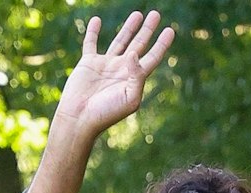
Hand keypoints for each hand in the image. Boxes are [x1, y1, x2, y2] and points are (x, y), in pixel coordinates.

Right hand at [54, 12, 175, 144]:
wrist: (80, 119)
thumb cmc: (106, 114)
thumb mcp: (129, 99)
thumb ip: (137, 76)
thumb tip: (133, 53)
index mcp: (133, 79)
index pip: (151, 58)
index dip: (161, 44)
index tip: (170, 30)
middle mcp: (121, 70)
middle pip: (138, 45)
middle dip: (148, 30)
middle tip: (156, 15)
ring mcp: (105, 65)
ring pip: (120, 41)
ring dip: (129, 27)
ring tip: (138, 14)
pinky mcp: (89, 63)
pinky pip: (91, 43)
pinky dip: (93, 31)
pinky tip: (97, 20)